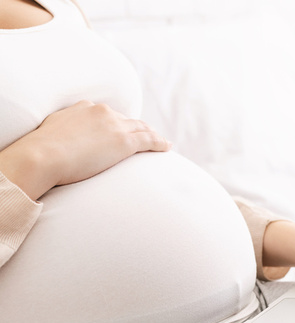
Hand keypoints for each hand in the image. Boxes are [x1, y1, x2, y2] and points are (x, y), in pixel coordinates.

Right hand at [0, 100, 170, 199]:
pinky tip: (167, 147)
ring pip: (141, 128)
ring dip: (153, 134)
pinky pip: (149, 140)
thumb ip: (64, 128)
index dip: (118, 123)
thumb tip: (64, 136)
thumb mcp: (53, 130)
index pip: (108, 114)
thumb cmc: (42, 150)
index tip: (122, 129)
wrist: (43, 156)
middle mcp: (103, 112)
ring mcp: (115, 126)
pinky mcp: (124, 142)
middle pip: (127, 120)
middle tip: (148, 135)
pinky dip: (160, 143)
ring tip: (161, 142)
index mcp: (85, 107)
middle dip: (138, 127)